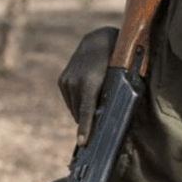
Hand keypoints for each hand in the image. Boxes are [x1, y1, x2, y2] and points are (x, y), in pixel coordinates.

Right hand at [58, 26, 117, 146]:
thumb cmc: (116, 59)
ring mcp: (67, 81)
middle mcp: (75, 81)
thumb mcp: (119, 76)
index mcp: (90, 82)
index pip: (86, 111)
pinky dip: (78, 104)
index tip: (82, 143)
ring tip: (94, 110)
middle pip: (79, 113)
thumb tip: (114, 116)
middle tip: (97, 130)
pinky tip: (87, 98)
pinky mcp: (62, 80)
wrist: (99, 38)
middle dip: (87, 122)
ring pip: (74, 108)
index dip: (85, 128)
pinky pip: (70, 100)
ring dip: (82, 113)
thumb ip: (115, 94)